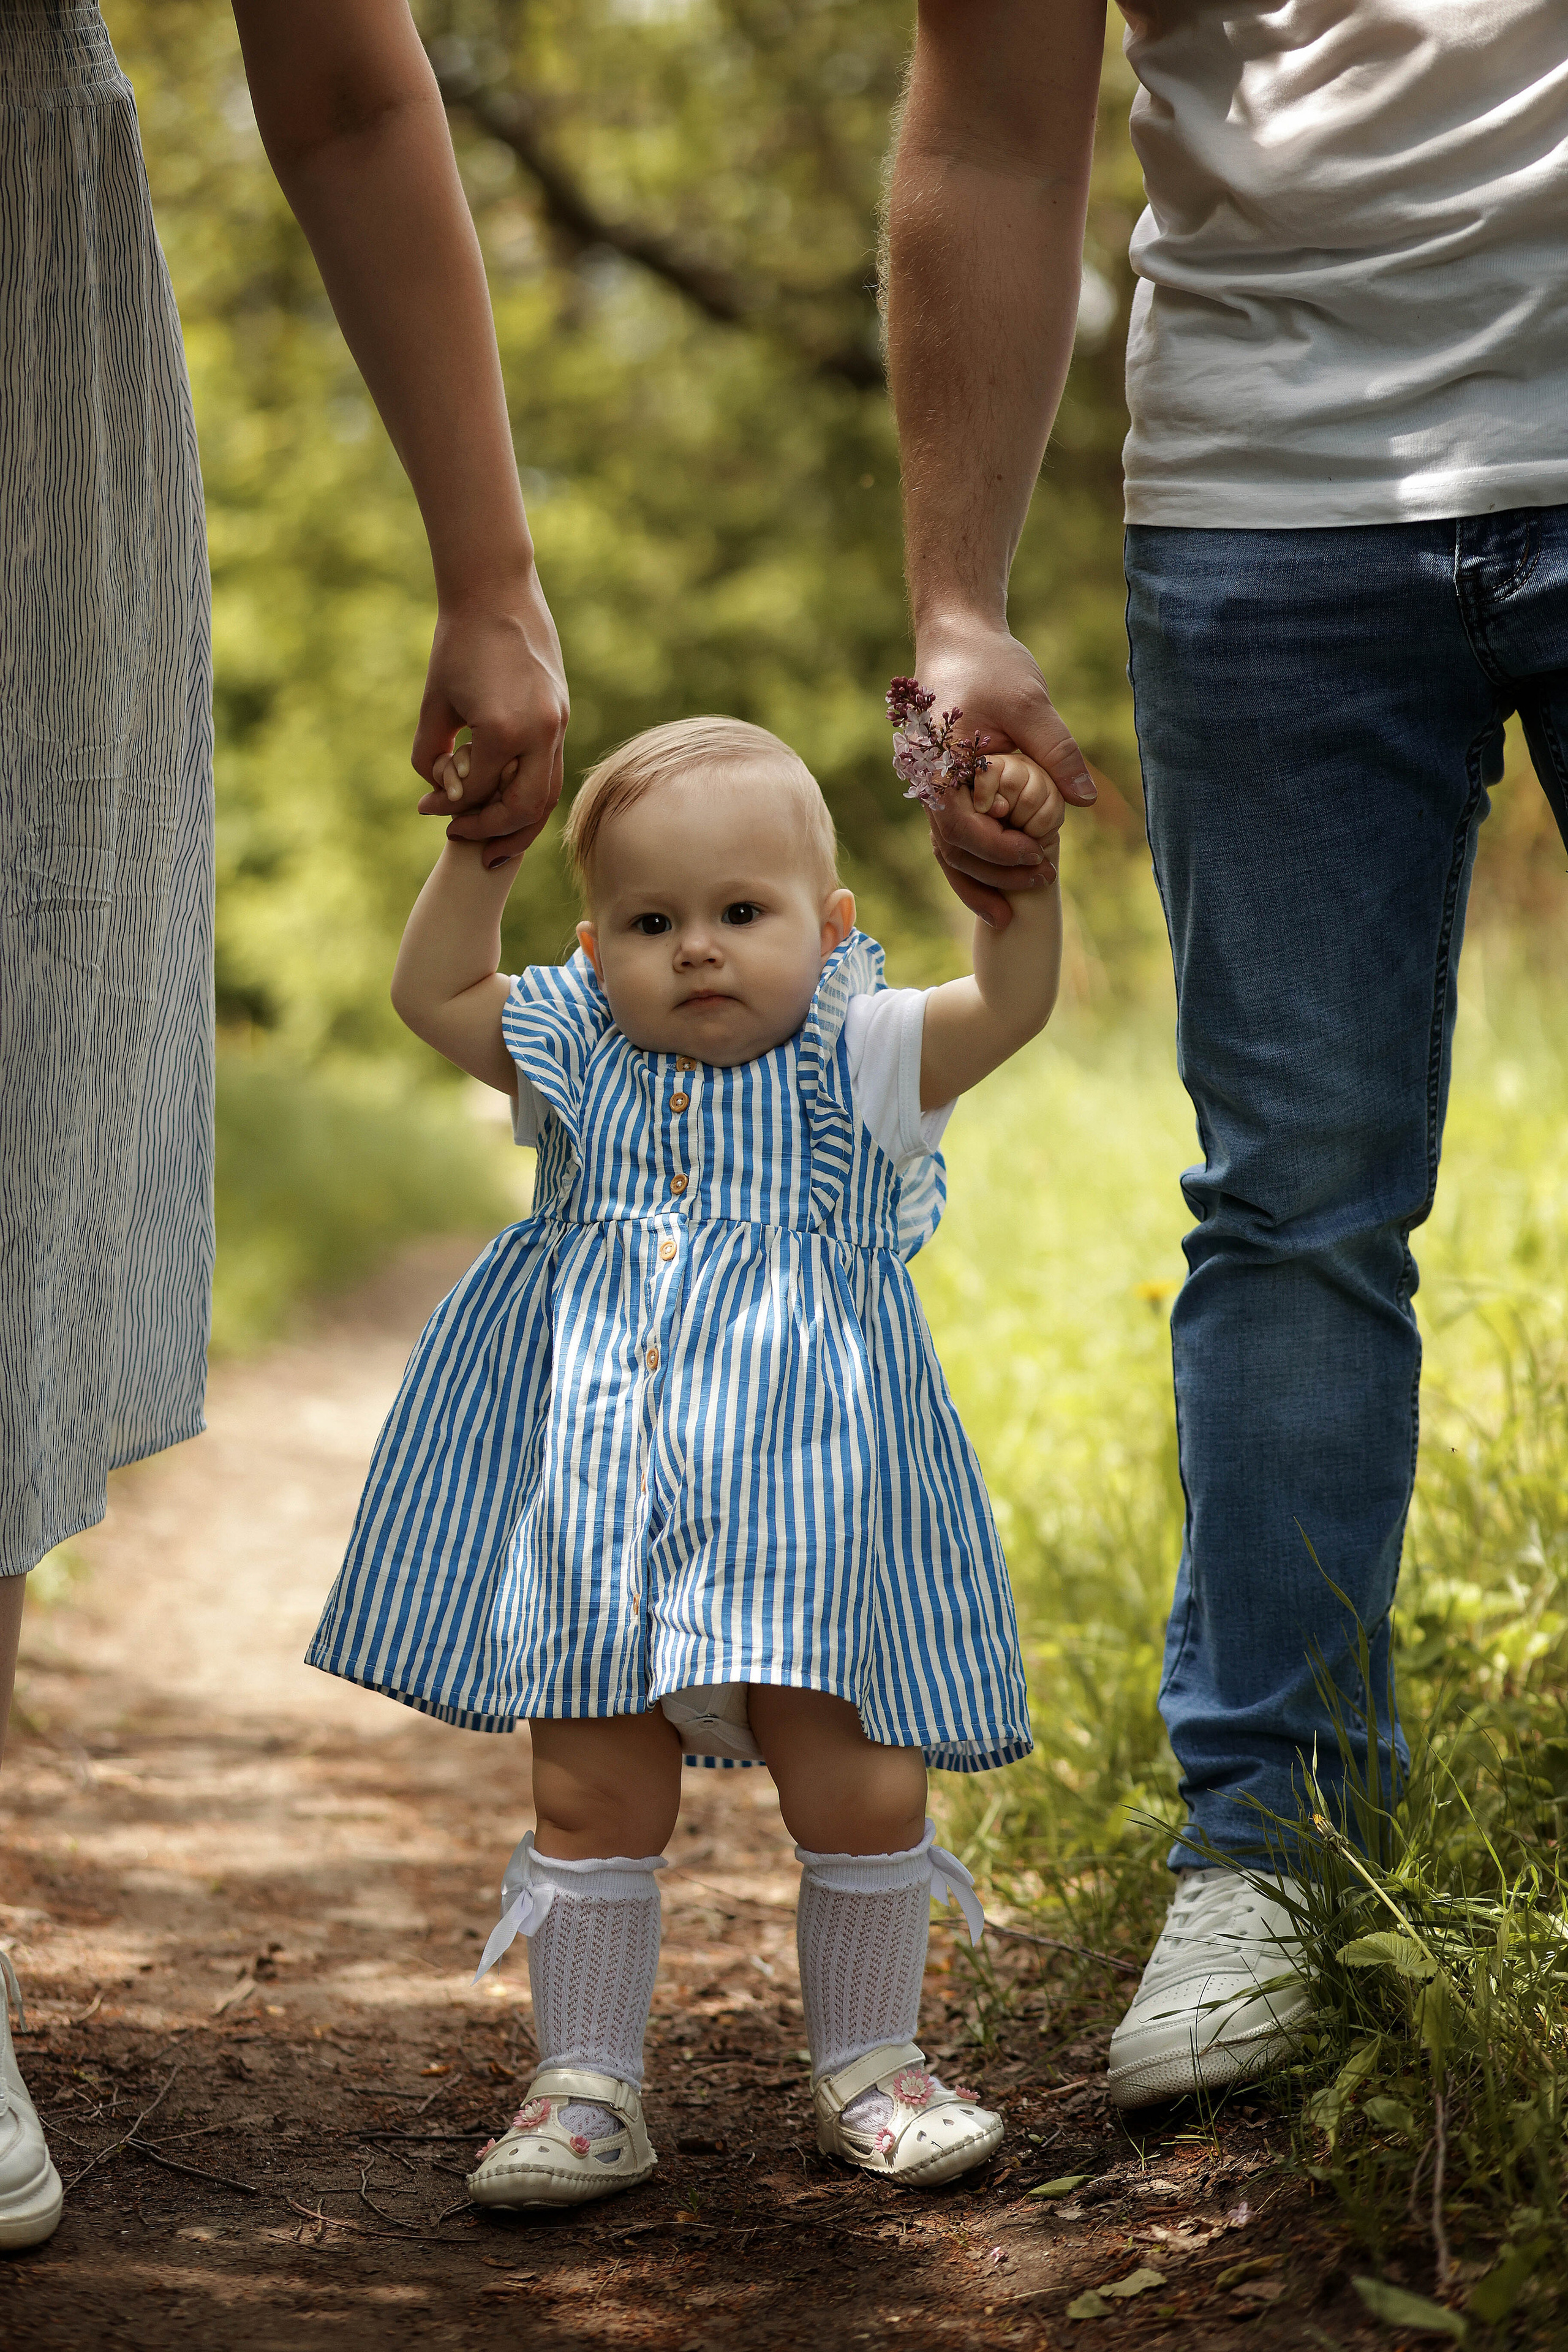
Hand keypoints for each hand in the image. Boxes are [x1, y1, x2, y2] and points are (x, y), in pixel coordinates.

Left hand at [412, 567, 569, 868]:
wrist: (497, 589)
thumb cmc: (457, 642)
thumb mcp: (434, 703)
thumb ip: (429, 754)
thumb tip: (440, 791)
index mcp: (503, 730)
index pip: (479, 792)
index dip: (450, 808)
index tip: (428, 810)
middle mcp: (539, 732)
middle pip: (525, 810)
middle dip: (493, 832)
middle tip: (463, 839)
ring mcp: (557, 724)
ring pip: (548, 795)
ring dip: (521, 824)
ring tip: (495, 842)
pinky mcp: (561, 714)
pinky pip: (550, 769)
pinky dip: (530, 792)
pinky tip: (507, 799)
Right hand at [915, 615, 1094, 926]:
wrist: (956, 637)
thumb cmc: (989, 664)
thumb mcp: (1030, 703)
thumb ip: (1057, 751)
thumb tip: (1086, 801)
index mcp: (942, 766)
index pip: (963, 829)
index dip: (1001, 852)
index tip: (1038, 856)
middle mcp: (929, 784)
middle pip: (954, 850)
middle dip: (996, 875)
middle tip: (1042, 881)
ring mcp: (933, 790)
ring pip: (948, 852)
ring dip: (980, 881)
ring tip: (1014, 910)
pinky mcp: (946, 789)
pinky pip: (953, 838)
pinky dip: (973, 866)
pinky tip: (999, 888)